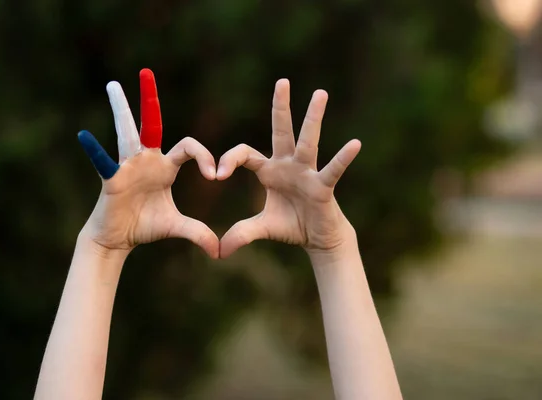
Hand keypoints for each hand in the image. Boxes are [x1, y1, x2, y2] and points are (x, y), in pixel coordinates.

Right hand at [78, 69, 218, 257]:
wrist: (119, 239)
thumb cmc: (146, 227)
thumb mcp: (177, 227)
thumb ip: (198, 233)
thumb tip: (219, 251)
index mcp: (165, 166)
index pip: (188, 148)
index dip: (204, 156)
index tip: (214, 176)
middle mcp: (146, 159)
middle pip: (151, 124)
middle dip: (149, 99)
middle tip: (146, 72)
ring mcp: (127, 166)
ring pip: (126, 133)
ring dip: (121, 110)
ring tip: (113, 85)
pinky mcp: (112, 178)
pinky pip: (104, 163)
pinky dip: (95, 151)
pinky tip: (84, 136)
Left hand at [217, 79, 360, 257]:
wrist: (317, 239)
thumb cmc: (290, 226)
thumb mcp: (261, 228)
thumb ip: (241, 234)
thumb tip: (218, 252)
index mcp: (269, 170)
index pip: (245, 154)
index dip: (230, 160)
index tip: (216, 175)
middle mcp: (288, 165)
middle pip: (282, 131)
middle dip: (280, 107)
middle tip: (281, 81)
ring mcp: (307, 172)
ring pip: (309, 141)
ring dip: (313, 118)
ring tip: (320, 92)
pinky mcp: (323, 186)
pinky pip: (332, 170)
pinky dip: (342, 158)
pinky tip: (354, 144)